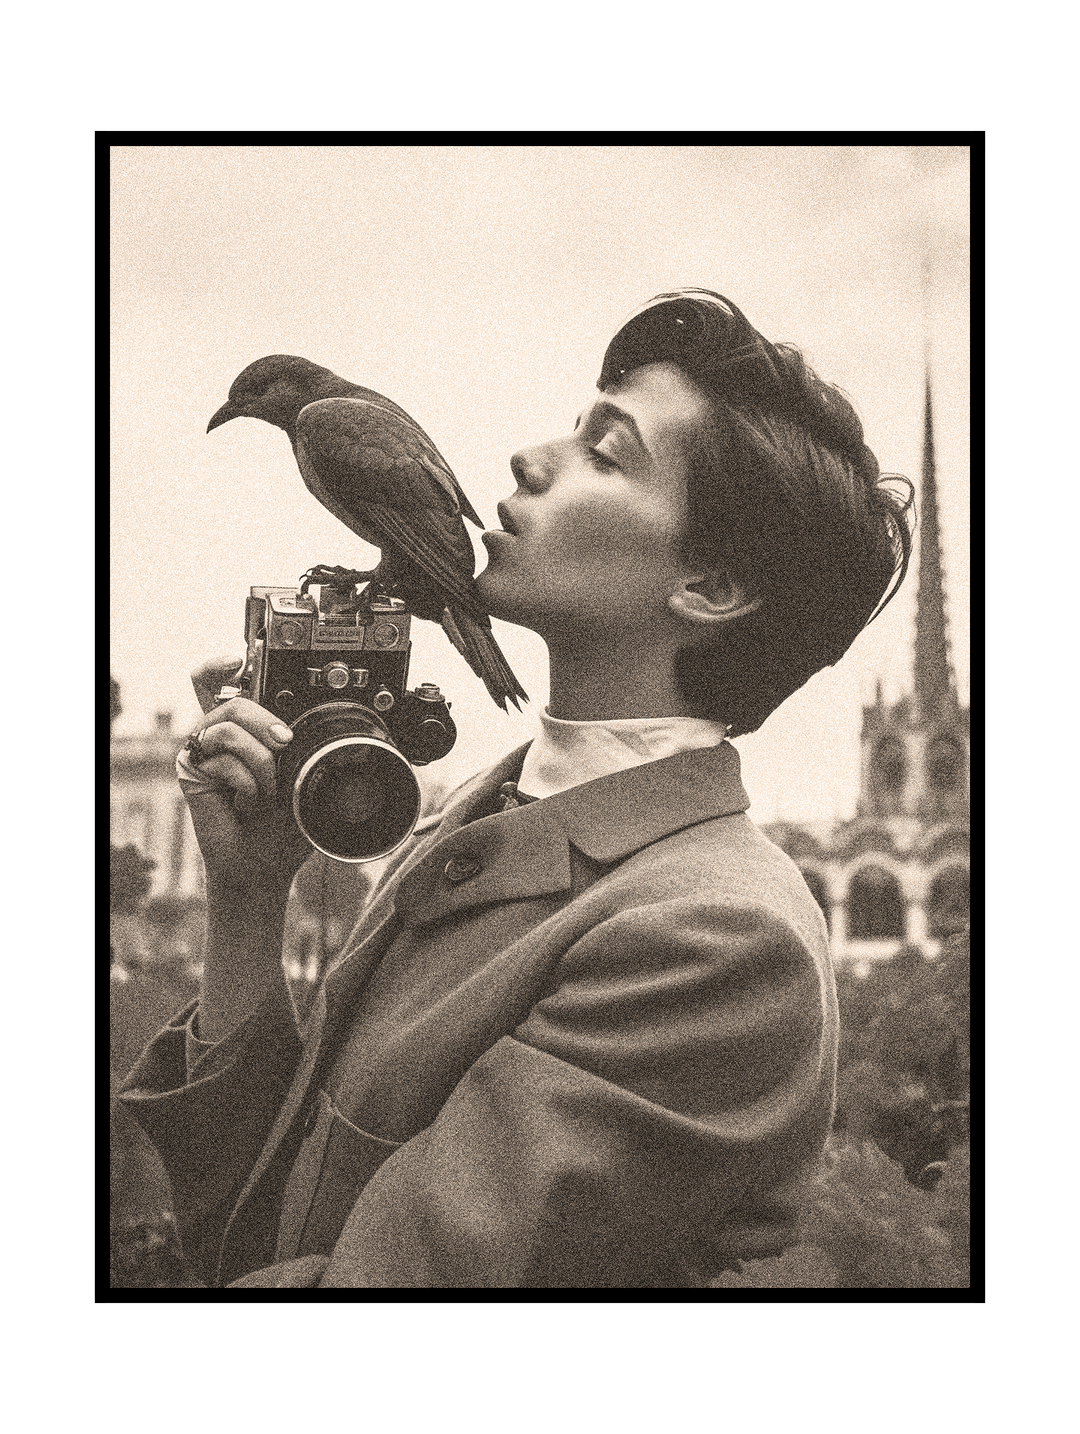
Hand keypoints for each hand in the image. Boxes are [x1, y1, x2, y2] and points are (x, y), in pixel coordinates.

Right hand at [183, 659, 310, 899]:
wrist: (265, 864)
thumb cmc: (284, 823)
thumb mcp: (303, 777)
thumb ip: (301, 746)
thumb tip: (301, 728)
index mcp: (247, 730)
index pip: (222, 684)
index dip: (222, 666)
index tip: (237, 661)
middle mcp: (221, 736)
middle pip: (233, 698)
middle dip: (266, 720)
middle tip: (285, 745)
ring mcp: (205, 752)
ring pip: (229, 725)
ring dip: (261, 761)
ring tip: (267, 790)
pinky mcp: (191, 772)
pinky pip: (221, 758)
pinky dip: (245, 781)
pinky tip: (248, 802)